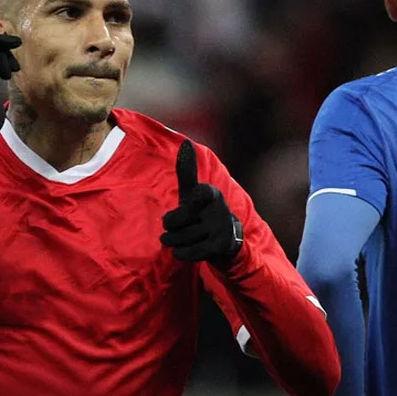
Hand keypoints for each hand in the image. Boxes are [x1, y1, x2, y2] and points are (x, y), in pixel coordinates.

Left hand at [160, 140, 243, 263]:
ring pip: (179, 238)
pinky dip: (180, 253)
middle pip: (176, 219)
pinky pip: (187, 252)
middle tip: (173, 226)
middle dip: (169, 225)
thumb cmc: (202, 211)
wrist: (226, 241)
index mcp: (211, 194)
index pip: (202, 193)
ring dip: (174, 241)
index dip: (198, 196)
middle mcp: (218, 209)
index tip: (195, 197)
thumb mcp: (194, 192)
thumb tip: (185, 142)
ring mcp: (220, 228)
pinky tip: (183, 250)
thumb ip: (187, 171)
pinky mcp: (219, 246)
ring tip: (181, 238)